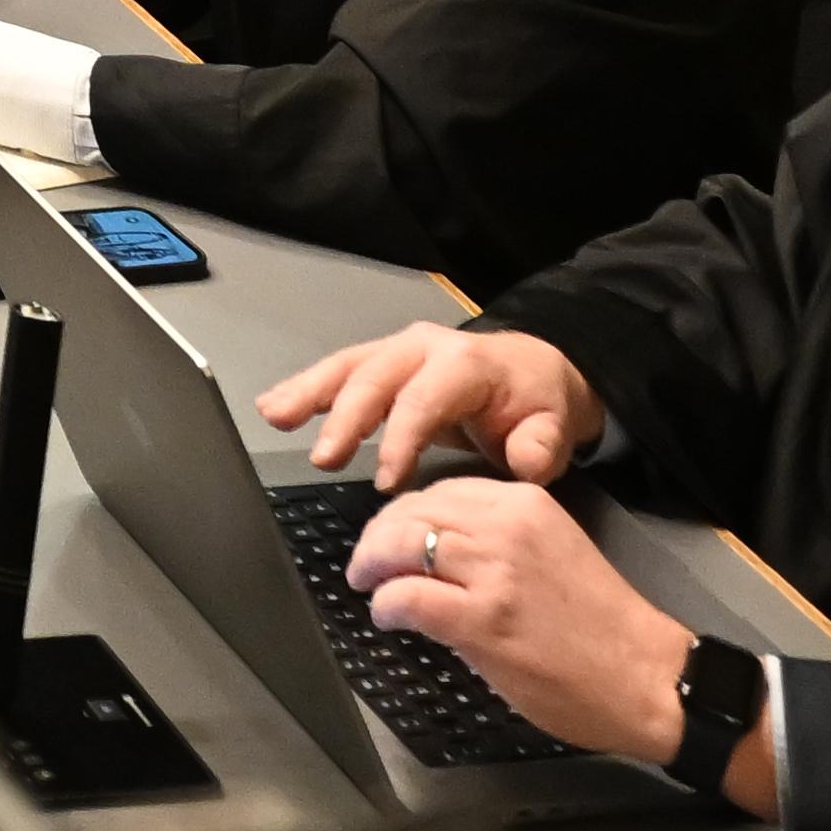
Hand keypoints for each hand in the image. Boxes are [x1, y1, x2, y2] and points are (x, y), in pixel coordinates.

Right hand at [256, 320, 600, 483]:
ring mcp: (400, 351)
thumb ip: (541, 446)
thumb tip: (523, 462)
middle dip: (345, 417)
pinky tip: (275, 406)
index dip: (401, 440)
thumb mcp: (555, 426)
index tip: (385, 483)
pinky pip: (341, 372)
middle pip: (375, 377)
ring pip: (348, 366)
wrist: (535, 372)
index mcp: (465, 363)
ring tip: (275, 415)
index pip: (424, 399)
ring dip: (310, 392)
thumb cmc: (538, 402)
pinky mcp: (383, 363)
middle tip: (323, 459)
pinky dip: (308, 388)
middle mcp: (425, 348)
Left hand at [349, 479, 715, 782]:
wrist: (646, 676)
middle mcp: (506, 526)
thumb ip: (500, 542)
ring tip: (367, 585)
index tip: (391, 535)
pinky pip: (409, 597)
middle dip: (378, 536)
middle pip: (413, 511)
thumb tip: (439, 553)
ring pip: (403, 544)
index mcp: (526, 503)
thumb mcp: (552, 552)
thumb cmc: (604, 625)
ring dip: (372, 565)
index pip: (442, 491)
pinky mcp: (484, 621)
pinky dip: (386, 605)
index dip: (404, 513)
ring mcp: (494, 572)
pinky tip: (388, 617)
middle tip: (365, 563)